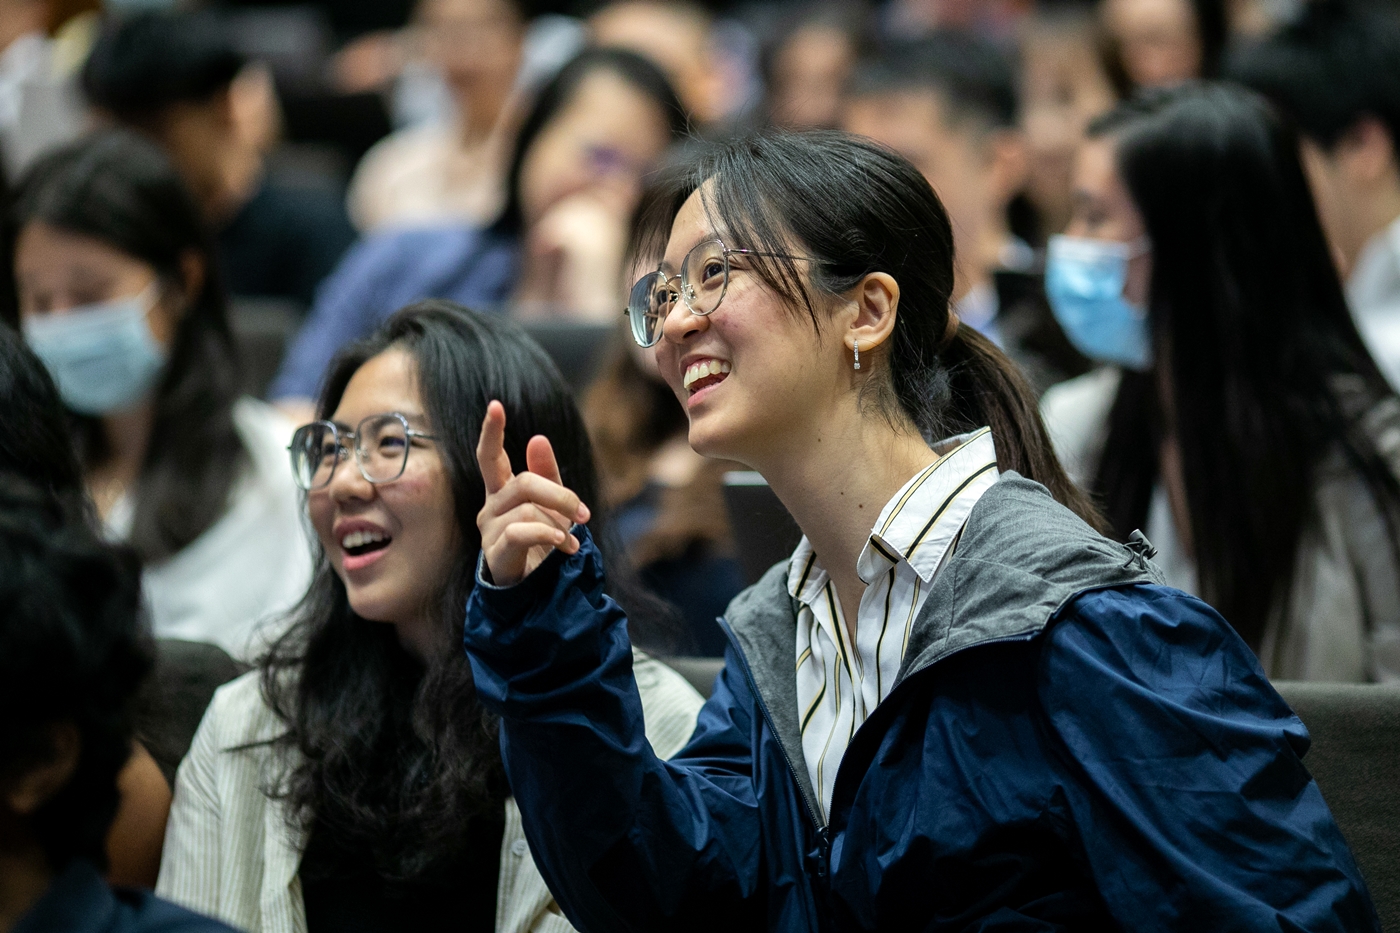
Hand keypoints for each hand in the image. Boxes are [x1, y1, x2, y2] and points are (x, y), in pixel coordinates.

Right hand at [476, 400, 590, 585]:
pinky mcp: (495, 553)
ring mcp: (489, 530)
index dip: (491, 431)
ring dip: (559, 525)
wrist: (537, 590)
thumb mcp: (552, 506)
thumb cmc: (543, 543)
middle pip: (523, 483)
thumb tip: (537, 438)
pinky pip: (520, 532)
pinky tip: (564, 546)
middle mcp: (490, 506)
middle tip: (584, 513)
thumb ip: (547, 474)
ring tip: (572, 542)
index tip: (496, 405)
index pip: (490, 456)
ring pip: (528, 509)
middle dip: (559, 495)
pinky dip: (548, 536)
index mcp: (502, 490)